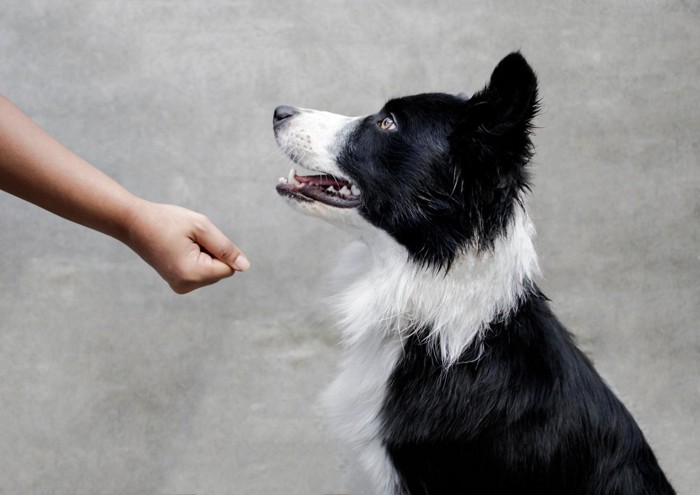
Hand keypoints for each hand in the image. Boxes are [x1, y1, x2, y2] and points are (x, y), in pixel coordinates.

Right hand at [125, 200, 248, 293]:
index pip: (229, 268)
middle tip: (189, 240)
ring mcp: (180, 287)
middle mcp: (186, 286)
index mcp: (193, 274)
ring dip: (204, 255)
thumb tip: (245, 267)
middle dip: (212, 253)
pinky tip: (179, 249)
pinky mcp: (178, 283)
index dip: (220, 250)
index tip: (198, 239)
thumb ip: (226, 248)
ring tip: (182, 244)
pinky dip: (197, 259)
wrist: (133, 223)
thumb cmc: (167, 221)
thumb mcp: (202, 227)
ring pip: (212, 272)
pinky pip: (201, 272)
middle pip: (221, 271)